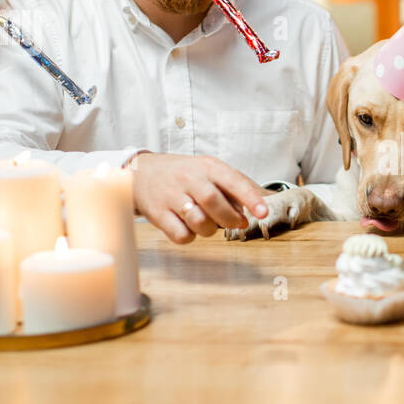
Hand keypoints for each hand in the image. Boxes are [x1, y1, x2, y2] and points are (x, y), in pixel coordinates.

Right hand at [131, 153, 268, 243]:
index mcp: (207, 166)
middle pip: (213, 201)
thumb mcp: (208, 171)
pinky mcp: (157, 214)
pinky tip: (187, 226)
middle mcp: (188, 179)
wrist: (140, 173)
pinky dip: (190, 237)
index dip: (250, 198)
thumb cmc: (183, 175)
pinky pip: (181, 235)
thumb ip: (231, 189)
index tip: (263, 213)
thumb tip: (250, 214)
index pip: (232, 181)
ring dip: (209, 229)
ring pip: (198, 221)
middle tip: (236, 224)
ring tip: (207, 222)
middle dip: (229, 219)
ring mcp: (170, 196)